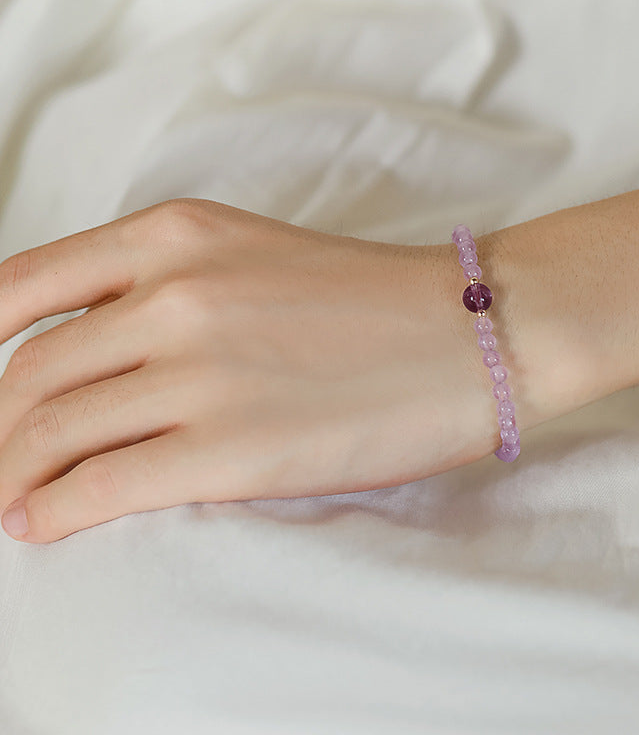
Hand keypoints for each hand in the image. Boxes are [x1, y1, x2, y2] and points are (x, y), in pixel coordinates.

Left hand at [0, 198, 510, 542]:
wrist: (472, 332)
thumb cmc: (375, 300)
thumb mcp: (253, 257)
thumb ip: (167, 289)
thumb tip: (91, 355)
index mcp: (177, 235)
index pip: (22, 288)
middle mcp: (175, 294)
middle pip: (28, 374)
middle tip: (3, 461)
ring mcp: (201, 371)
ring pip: (48, 432)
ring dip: (15, 476)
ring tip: (16, 498)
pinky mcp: (230, 449)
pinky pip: (98, 487)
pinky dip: (52, 511)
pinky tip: (44, 523)